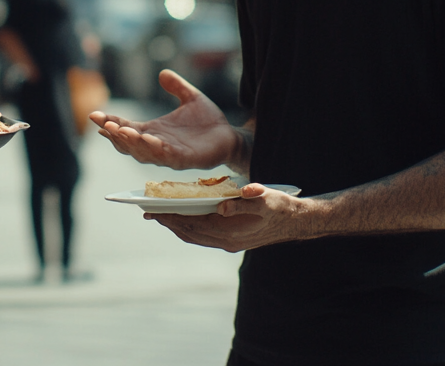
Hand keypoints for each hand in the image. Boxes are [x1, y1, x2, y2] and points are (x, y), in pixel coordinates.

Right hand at [88, 69, 243, 170]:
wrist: (230, 136)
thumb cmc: (208, 122)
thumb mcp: (190, 98)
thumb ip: (176, 87)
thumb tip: (162, 73)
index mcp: (153, 132)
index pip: (126, 128)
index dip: (110, 122)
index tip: (95, 115)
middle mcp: (157, 145)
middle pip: (129, 143)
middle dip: (115, 134)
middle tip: (103, 124)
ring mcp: (170, 154)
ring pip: (144, 152)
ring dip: (131, 143)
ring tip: (120, 131)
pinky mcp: (185, 159)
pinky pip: (167, 156)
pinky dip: (156, 149)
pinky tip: (149, 139)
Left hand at [147, 183, 307, 251]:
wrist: (297, 221)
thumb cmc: (281, 207)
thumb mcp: (265, 200)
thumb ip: (244, 203)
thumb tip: (223, 205)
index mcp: (232, 233)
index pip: (193, 226)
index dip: (172, 218)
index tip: (153, 210)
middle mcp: (227, 241)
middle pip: (189, 233)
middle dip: (168, 222)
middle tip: (147, 211)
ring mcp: (229, 243)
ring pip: (194, 236)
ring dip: (176, 225)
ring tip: (158, 214)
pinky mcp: (231, 240)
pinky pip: (203, 235)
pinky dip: (189, 226)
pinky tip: (182, 216)